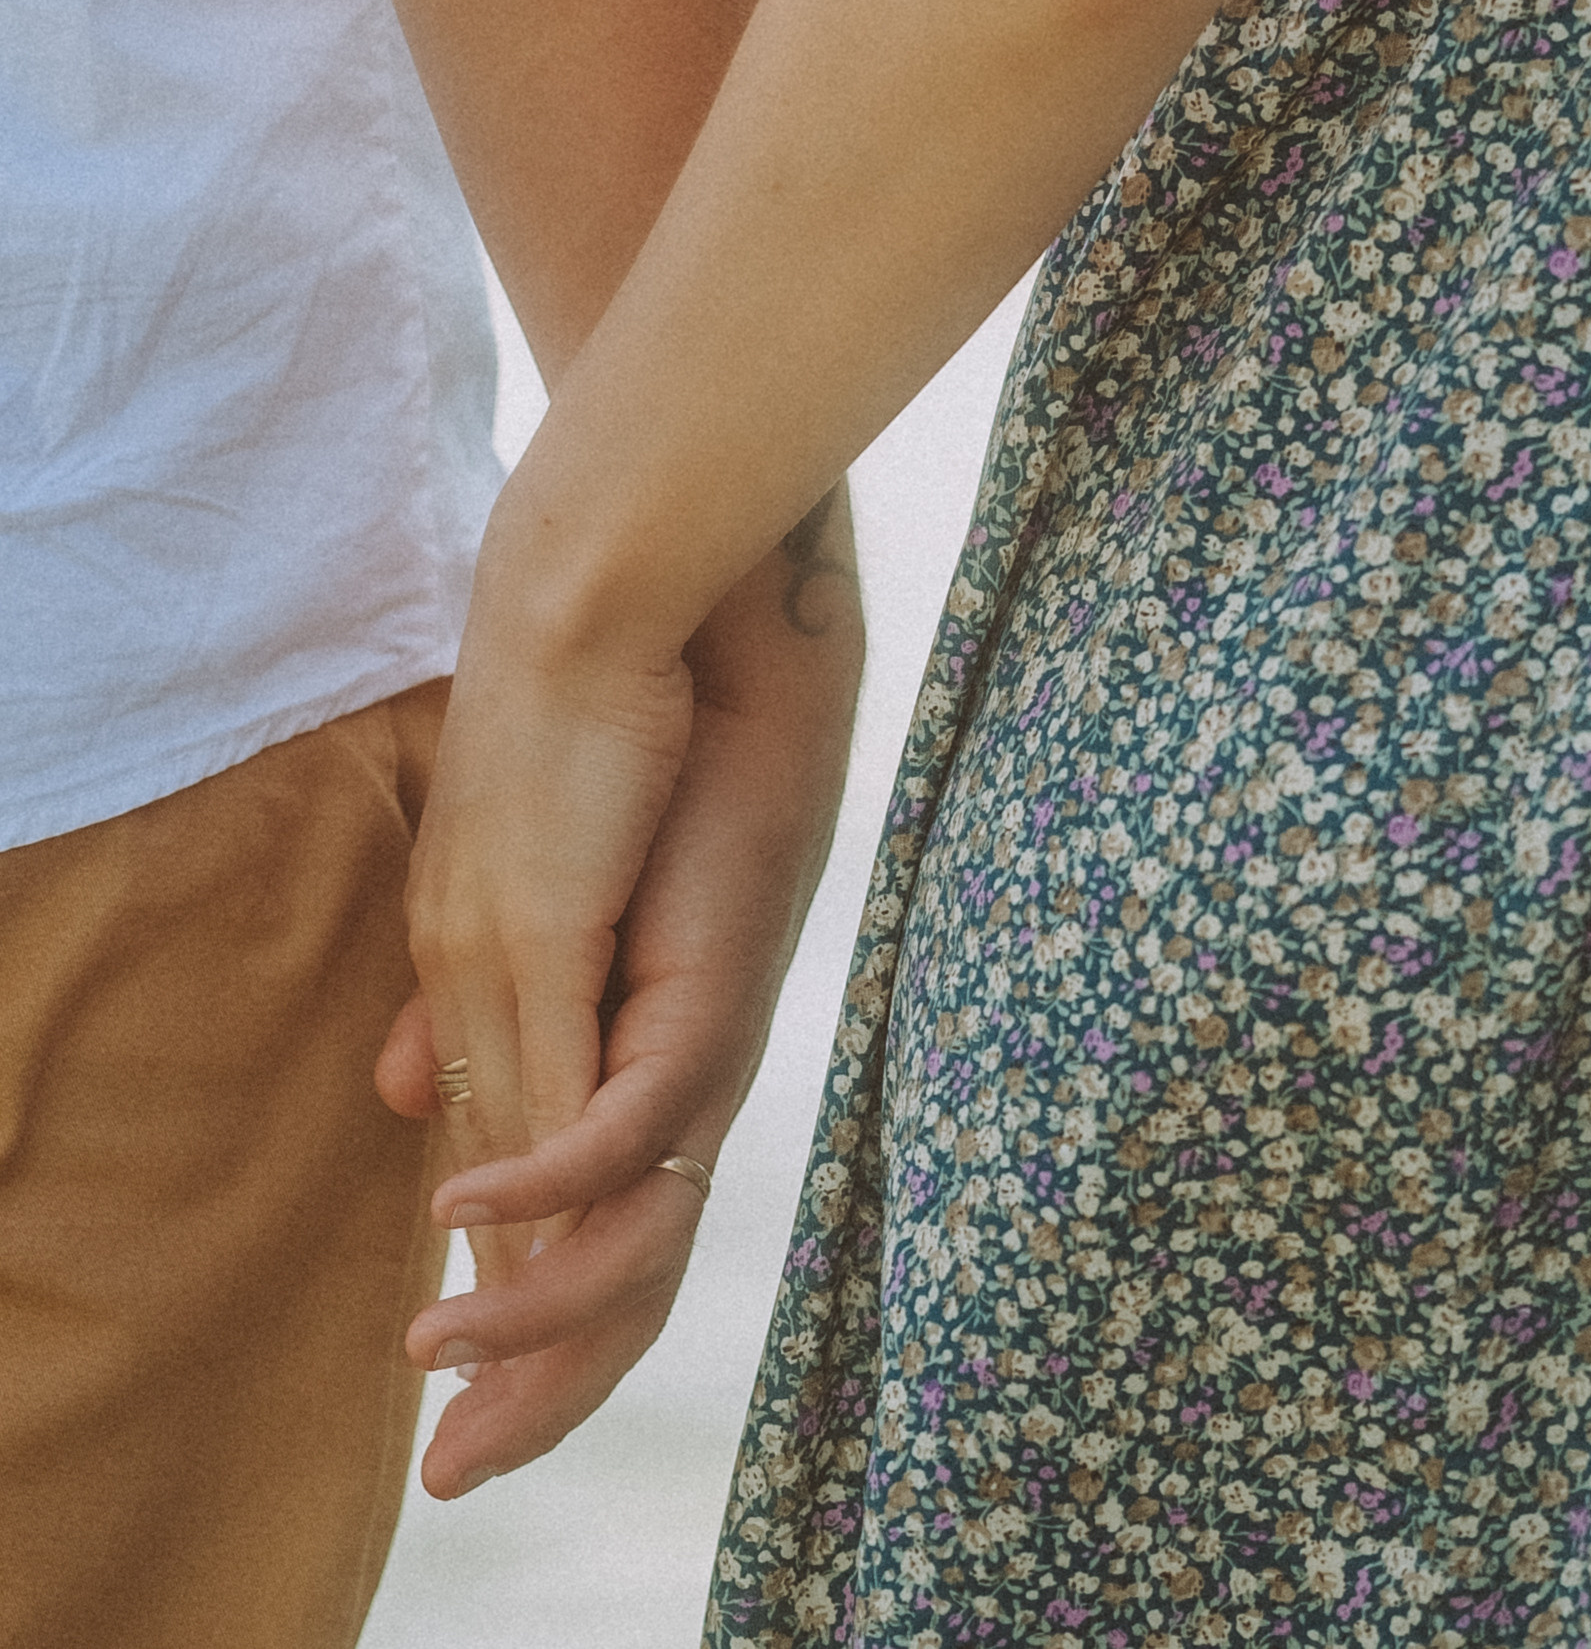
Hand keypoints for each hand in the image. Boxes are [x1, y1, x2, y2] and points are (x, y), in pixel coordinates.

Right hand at [385, 502, 861, 1495]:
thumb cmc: (593, 735)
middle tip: (447, 1480)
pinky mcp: (693, 975)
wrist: (648, 609)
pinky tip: (469, 1217)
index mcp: (624, 1043)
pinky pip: (622, 1119)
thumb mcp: (513, 902)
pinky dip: (544, 1181)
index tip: (441, 1437)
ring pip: (633, 1227)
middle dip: (533, 1384)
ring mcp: (689, 1023)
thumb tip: (399, 1101)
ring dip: (530, 1317)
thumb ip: (471, 1015)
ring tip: (436, 1367)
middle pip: (620, 1270)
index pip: (574, 1233)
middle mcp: (673, 1057)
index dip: (516, 1342)